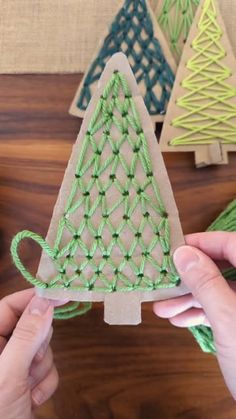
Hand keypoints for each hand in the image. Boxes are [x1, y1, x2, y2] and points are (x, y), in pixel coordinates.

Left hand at [0, 289, 65, 418]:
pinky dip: (44, 384)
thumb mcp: (8, 373)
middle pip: (32, 327)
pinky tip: (31, 400)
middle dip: (38, 346)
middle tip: (32, 363)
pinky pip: (47, 370)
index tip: (61, 294)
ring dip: (41, 370)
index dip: (34, 299)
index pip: (9, 307)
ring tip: (27, 389)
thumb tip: (45, 302)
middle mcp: (0, 351)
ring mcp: (13, 366)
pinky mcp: (26, 381)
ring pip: (43, 350)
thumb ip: (26, 336)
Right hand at [153, 232, 235, 399]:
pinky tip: (179, 320)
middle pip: (222, 269)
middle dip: (191, 277)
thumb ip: (206, 284)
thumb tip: (183, 253)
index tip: (176, 248)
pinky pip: (222, 311)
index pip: (233, 245)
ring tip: (162, 307)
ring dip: (190, 299)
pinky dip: (201, 314)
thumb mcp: (228, 320)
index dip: (204, 242)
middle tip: (165, 280)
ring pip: (220, 292)